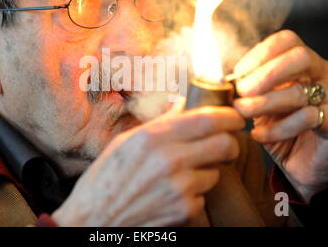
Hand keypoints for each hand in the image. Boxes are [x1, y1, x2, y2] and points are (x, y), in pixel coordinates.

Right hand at [52, 104, 243, 225]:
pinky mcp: (184, 212)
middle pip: (225, 144)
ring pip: (215, 173)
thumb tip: (184, 107)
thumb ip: (160, 124)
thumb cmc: (105, 179)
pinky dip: (193, 194)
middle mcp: (170, 161)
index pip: (207, 119)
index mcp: (153, 138)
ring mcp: (179, 189)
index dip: (229, 116)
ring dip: (206, 171)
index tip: (234, 117)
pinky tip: (171, 194)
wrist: (93, 220)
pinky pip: (202, 197)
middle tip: (223, 145)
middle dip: (229, 143)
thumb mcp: (126, 142)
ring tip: (182, 175)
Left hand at [233, 30, 327, 202]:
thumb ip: (252, 89)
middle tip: (242, 91)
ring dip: (263, 102)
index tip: (237, 74)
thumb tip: (227, 80)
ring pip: (298, 91)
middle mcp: (324, 74)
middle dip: (265, 73)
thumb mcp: (263, 104)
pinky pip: (306, 118)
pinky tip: (259, 135)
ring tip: (242, 112)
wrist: (305, 164)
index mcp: (305, 64)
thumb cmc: (282, 129)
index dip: (260, 54)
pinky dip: (276, 128)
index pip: (287, 41)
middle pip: (299, 56)